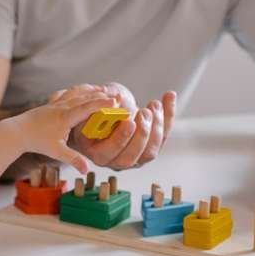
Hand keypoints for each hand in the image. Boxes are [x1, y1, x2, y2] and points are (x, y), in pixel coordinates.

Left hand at [7, 92, 116, 173]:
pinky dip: (78, 90)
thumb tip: (86, 170)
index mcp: (65, 117)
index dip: (102, 104)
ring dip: (91, 90)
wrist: (17, 132)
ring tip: (103, 90)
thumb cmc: (37, 141)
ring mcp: (56, 102)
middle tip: (117, 97)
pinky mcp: (51, 103)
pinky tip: (83, 91)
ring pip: (77, 92)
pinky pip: (68, 93)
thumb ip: (73, 159)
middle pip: (85, 97)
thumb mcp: (56, 152)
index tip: (115, 101)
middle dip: (102, 96)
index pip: (87, 108)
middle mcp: (62, 106)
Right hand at [50, 83, 176, 170]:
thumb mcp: (85, 109)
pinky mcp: (151, 145)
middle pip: (135, 156)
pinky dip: (168, 115)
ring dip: (157, 126)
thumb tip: (109, 99)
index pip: (111, 152)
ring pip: (151, 150)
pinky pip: (164, 135)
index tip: (129, 120)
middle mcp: (118, 160)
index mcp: (98, 154)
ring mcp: (136, 156)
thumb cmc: (90, 112)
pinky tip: (169, 95)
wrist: (104, 111)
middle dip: (142, 134)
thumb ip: (91, 106)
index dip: (121, 138)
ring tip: (154, 104)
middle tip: (144, 111)